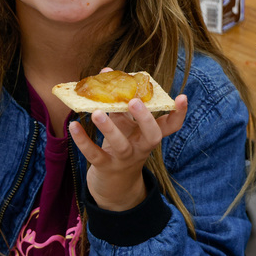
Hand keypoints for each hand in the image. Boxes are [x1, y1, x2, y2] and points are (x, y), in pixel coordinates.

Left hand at [69, 93, 187, 211]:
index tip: (182, 97)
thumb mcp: (124, 124)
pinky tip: (73, 126)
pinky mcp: (105, 167)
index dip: (179, 113)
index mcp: (148, 134)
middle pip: (152, 136)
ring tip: (97, 112)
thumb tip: (106, 71)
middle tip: (134, 101)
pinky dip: (83, 140)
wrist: (114, 185)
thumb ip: (118, 100)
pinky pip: (95, 154)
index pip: (170, 125)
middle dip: (145, 118)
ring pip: (121, 145)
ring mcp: (125, 159)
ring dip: (109, 128)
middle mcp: (141, 147)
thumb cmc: (121, 145)